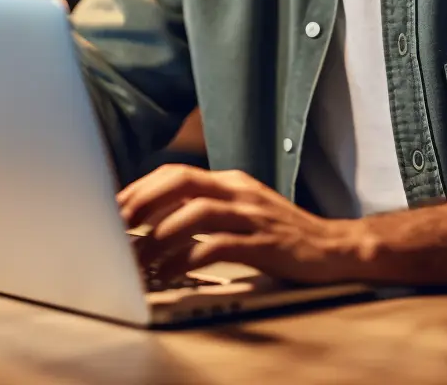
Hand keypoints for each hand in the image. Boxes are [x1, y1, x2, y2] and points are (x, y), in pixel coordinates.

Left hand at [118, 164, 368, 282]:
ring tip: (139, 259)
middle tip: (115, 226)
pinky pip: (216, 246)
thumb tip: (158, 222)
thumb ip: (208, 210)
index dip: (141, 188)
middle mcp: (238, 190)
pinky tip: (171, 274)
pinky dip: (187, 258)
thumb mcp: (243, 212)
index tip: (113, 207)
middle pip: (181, 182)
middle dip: (143, 202)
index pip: (176, 173)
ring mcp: (251, 214)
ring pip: (195, 212)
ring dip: (160, 235)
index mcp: (230, 181)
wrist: (333, 248)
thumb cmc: (282, 235)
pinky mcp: (262, 242)